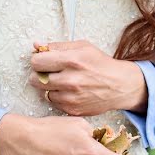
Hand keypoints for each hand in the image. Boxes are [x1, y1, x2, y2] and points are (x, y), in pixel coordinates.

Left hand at [29, 41, 146, 115]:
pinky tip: (68, 91)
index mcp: (72, 60)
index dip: (37, 60)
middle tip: (49, 72)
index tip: (43, 60)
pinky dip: (57, 96)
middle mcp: (70, 80)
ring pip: (43, 92)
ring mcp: (71, 97)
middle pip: (35, 79)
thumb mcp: (82, 47)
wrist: (119, 86)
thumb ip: (57, 46)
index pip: (37, 62)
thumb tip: (36, 45)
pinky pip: (53, 102)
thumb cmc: (101, 64)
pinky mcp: (72, 109)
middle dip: (39, 74)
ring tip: (61, 81)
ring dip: (48, 87)